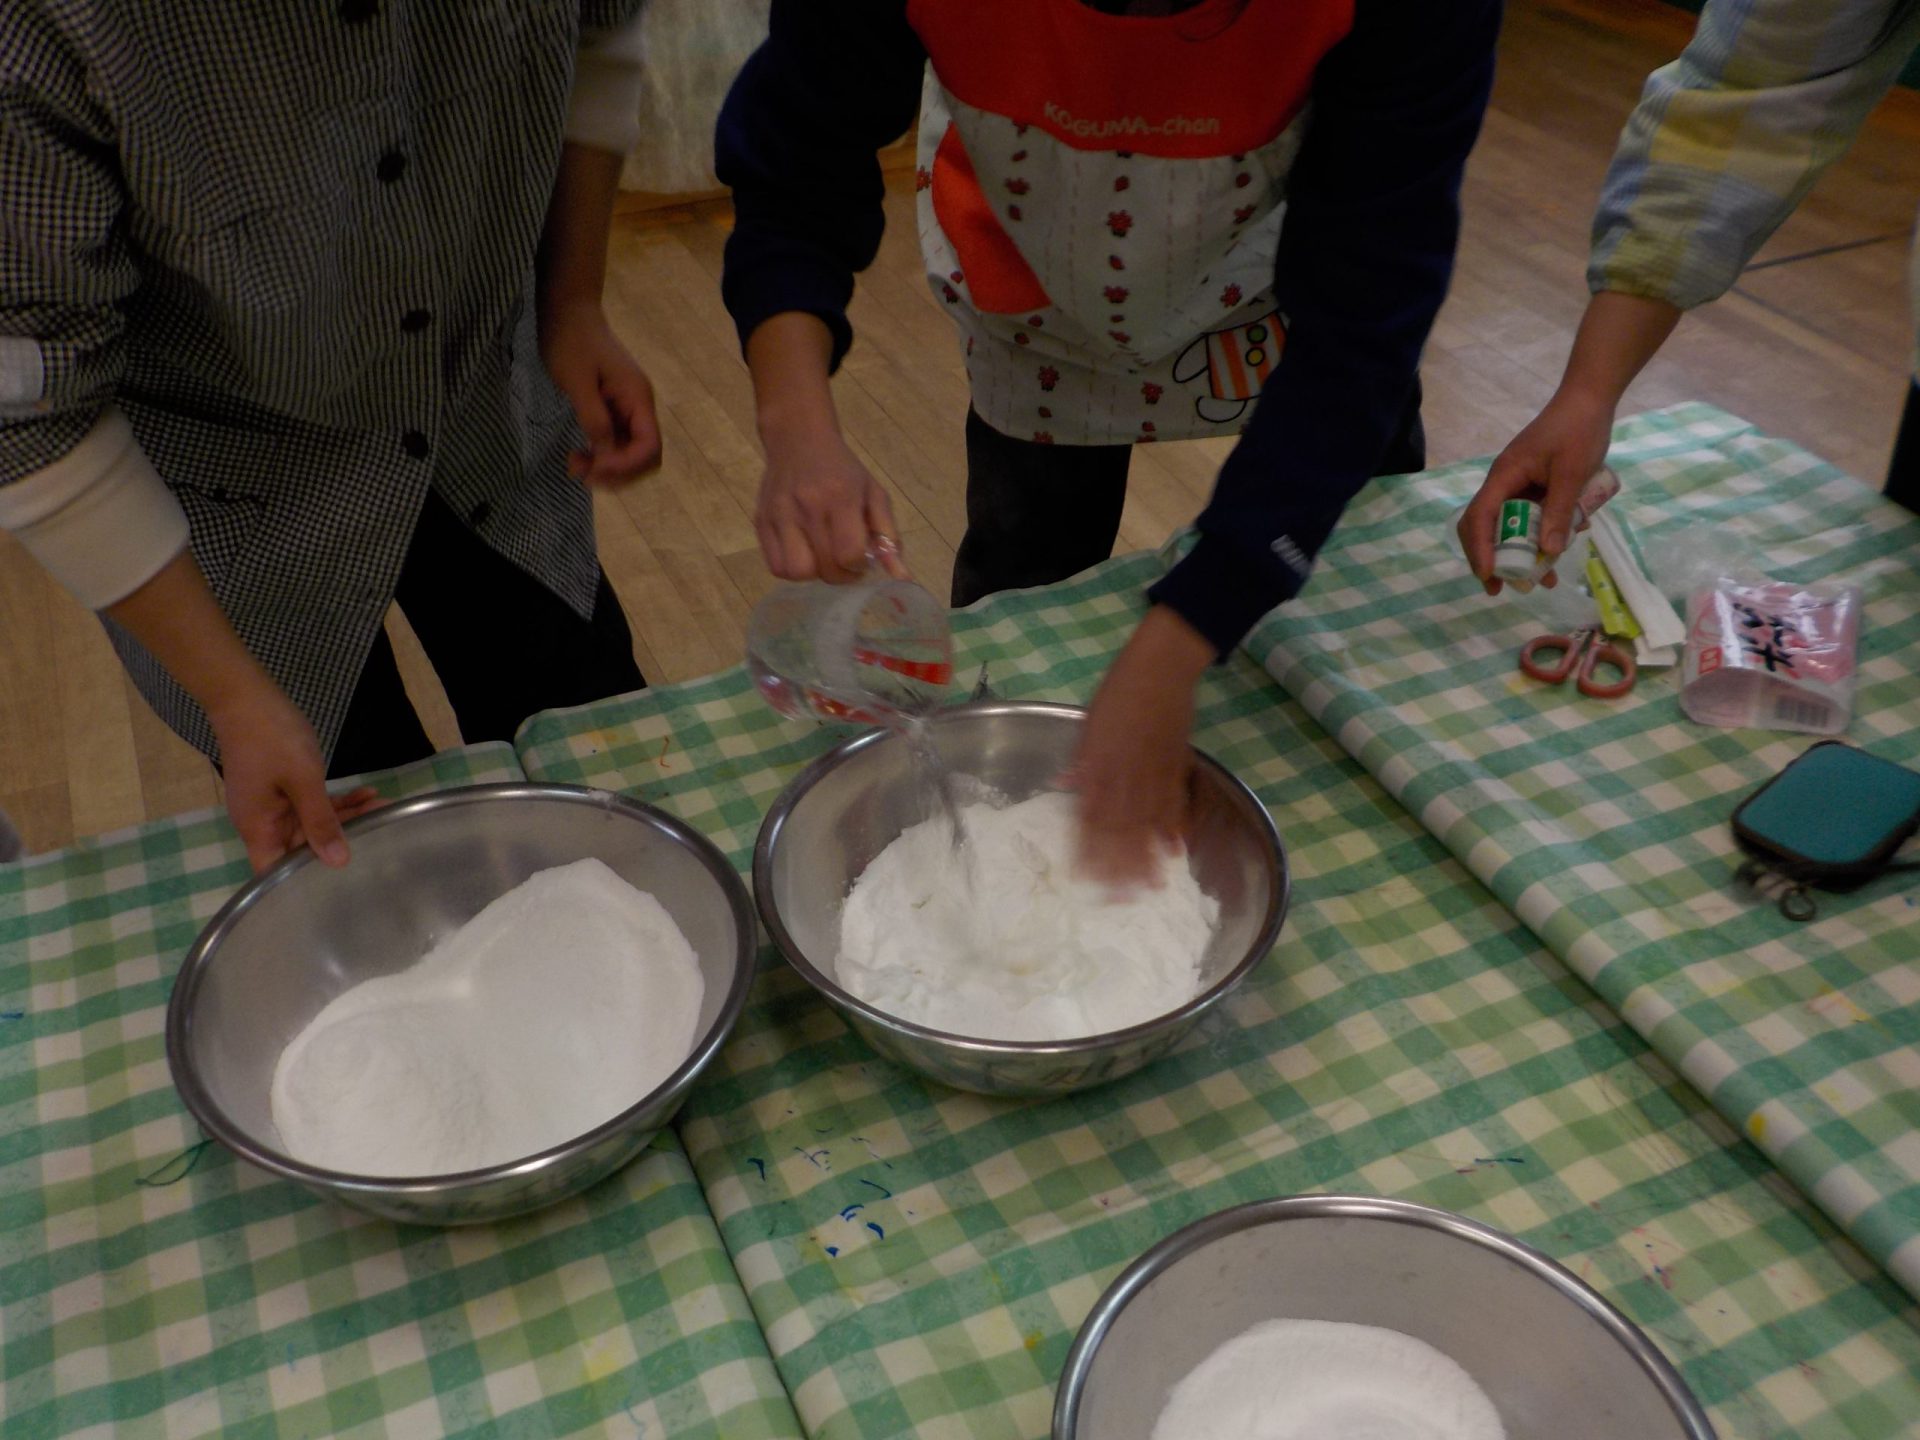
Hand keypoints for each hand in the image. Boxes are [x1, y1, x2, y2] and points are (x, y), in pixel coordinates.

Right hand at [209, 683, 382, 872]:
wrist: (246, 695)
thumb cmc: (272, 739)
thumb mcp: (304, 781)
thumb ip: (321, 822)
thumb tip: (337, 863)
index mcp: (258, 829)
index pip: (273, 874)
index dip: (299, 887)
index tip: (337, 889)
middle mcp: (263, 823)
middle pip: (300, 849)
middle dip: (339, 843)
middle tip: (380, 831)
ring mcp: (273, 804)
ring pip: (312, 823)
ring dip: (345, 817)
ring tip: (383, 807)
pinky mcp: (283, 788)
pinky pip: (311, 803)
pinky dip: (336, 801)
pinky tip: (368, 794)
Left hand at [539, 298, 662, 487]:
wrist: (568, 312)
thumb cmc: (571, 341)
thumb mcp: (578, 382)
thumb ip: (594, 419)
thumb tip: (606, 455)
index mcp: (638, 398)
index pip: (649, 446)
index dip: (626, 465)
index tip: (594, 468)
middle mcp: (640, 407)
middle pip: (645, 456)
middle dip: (618, 471)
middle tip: (582, 473)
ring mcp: (628, 409)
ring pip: (630, 453)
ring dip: (608, 467)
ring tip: (576, 465)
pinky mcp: (614, 409)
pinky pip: (617, 442)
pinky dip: (601, 455)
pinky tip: (579, 455)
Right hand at [757, 417, 905, 583]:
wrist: (798, 440)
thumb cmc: (842, 470)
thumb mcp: (874, 494)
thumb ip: (888, 536)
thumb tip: (902, 578)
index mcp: (841, 497)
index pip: (849, 554)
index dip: (859, 567)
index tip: (861, 559)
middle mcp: (807, 507)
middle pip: (824, 569)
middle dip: (840, 575)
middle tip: (844, 561)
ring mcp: (780, 515)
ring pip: (796, 573)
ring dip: (813, 574)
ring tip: (821, 558)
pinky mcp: (761, 521)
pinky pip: (776, 566)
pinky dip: (792, 569)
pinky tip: (803, 553)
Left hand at [1064, 607, 1212, 889]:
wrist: (1160, 667)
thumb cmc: (1118, 692)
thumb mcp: (1087, 724)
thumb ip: (1080, 759)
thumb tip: (1064, 784)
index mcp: (1099, 766)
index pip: (1089, 818)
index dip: (1087, 851)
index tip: (1083, 878)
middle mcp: (1125, 776)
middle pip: (1119, 831)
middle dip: (1117, 868)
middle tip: (1116, 901)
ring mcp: (1154, 774)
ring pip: (1148, 825)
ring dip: (1148, 859)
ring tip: (1148, 889)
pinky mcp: (1178, 767)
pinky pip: (1176, 804)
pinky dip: (1175, 828)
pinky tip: (1176, 851)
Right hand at [1458, 388, 1613, 594]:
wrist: (1590, 399)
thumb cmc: (1579, 430)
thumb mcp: (1572, 473)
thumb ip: (1558, 512)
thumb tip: (1547, 553)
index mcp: (1504, 476)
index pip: (1481, 517)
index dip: (1480, 549)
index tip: (1489, 576)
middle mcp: (1504, 483)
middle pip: (1484, 526)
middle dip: (1491, 558)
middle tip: (1501, 588)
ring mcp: (1519, 484)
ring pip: (1509, 525)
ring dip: (1521, 552)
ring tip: (1543, 578)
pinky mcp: (1535, 485)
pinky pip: (1530, 516)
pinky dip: (1541, 534)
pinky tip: (1563, 546)